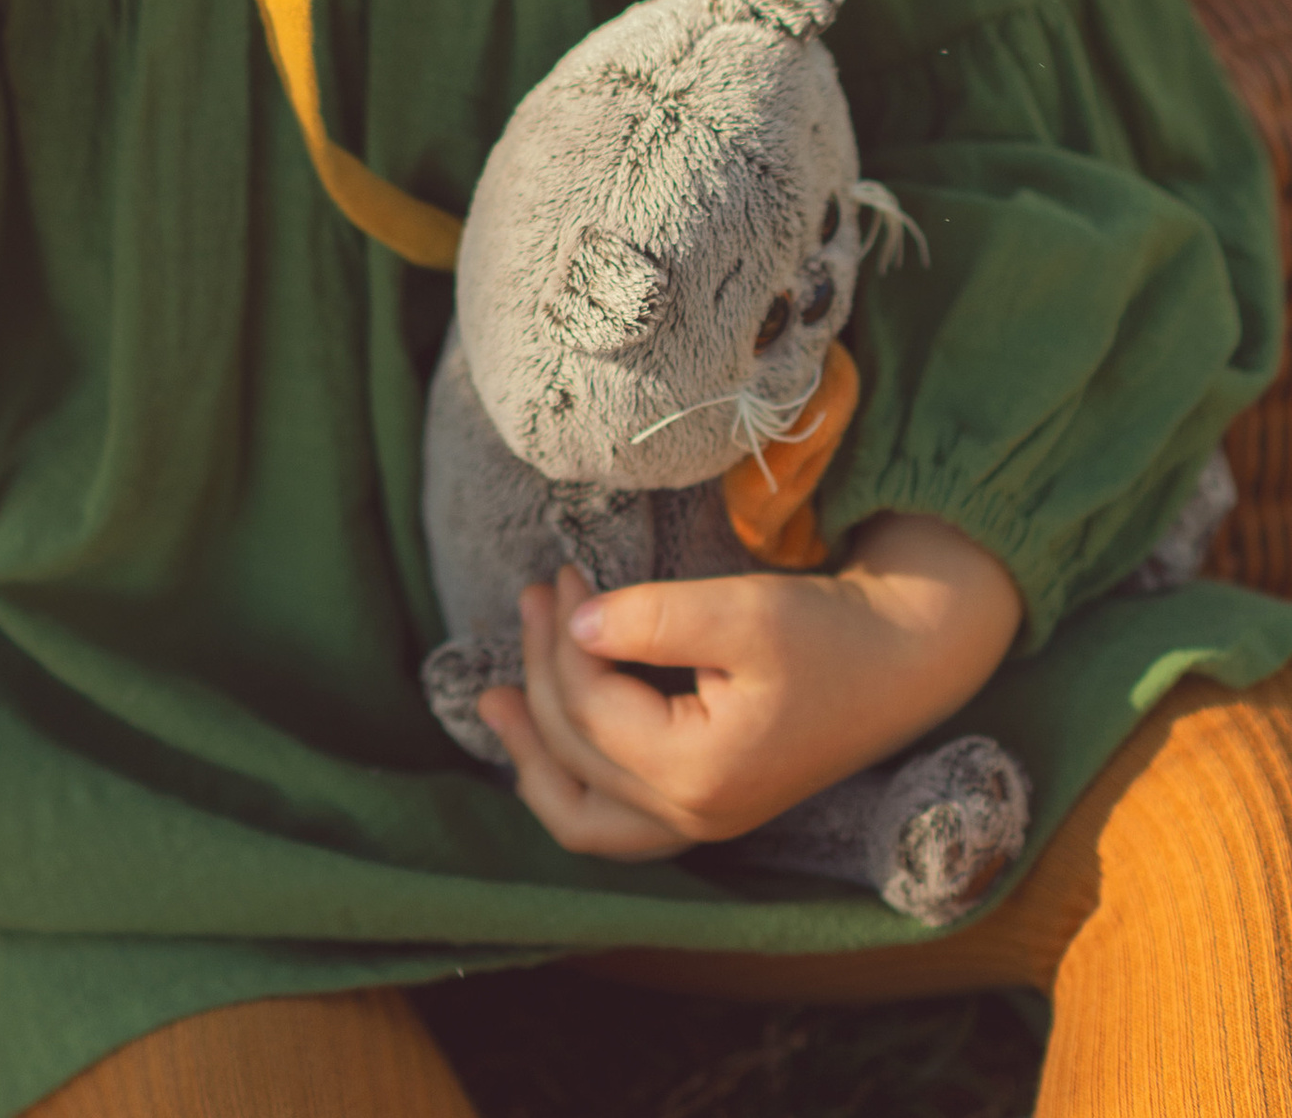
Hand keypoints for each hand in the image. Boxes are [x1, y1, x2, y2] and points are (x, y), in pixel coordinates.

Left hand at [477, 514, 1022, 861]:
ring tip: (493, 703)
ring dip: (535, 757)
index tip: (563, 572)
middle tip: (538, 593)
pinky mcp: (709, 804)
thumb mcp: (741, 610)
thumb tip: (573, 625)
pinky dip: (572, 782)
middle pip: (577, 753)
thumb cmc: (828, 633)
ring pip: (586, 818)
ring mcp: (702, 821)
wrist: (901, 662)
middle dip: (542, 670)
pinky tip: (549, 740)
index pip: (589, 709)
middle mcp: (695, 817)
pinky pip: (617, 822)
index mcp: (699, 774)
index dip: (561, 636)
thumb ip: (650, 618)